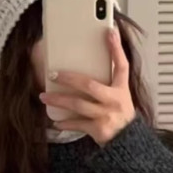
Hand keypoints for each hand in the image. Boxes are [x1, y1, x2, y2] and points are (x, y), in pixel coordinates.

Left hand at [39, 27, 135, 146]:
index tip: (109, 31)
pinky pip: (77, 124)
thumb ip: (108, 80)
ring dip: (59, 100)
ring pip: (78, 105)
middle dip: (68, 78)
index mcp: (121, 89)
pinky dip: (65, 123)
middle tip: (52, 74)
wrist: (128, 141)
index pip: (121, 65)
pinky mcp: (98, 130)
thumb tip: (93, 62)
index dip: (116, 48)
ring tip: (44, 97)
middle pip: (89, 85)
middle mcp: (114, 101)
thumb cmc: (120, 115)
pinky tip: (55, 121)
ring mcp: (106, 116)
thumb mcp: (120, 95)